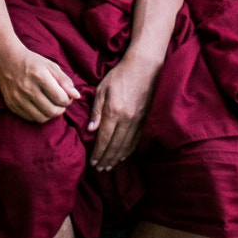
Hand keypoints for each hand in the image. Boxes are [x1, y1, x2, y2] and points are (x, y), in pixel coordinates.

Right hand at [0, 45, 80, 124]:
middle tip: (60, 103)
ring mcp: (18, 98)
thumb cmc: (32, 62)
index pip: (61, 98)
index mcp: (39, 76)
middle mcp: (27, 88)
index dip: (68, 100)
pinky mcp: (12, 104)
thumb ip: (65, 81)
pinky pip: (30, 118)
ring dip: (50, 114)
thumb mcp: (51, 66)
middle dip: (61, 109)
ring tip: (51, 105)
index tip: (66, 96)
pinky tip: (40, 106)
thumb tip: (77, 96)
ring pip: (42, 117)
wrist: (6, 60)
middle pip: (52, 110)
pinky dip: (38, 115)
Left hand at [88, 55, 161, 170]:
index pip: (104, 138)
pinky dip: (129, 151)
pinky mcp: (145, 120)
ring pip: (127, 146)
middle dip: (106, 159)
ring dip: (117, 158)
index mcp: (114, 112)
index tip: (93, 161)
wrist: (143, 68)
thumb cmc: (118, 77)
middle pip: (115, 146)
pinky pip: (137, 140)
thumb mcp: (101, 90)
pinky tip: (123, 156)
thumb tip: (91, 130)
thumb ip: (96, 111)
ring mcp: (138, 121)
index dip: (98, 152)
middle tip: (100, 169)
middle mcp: (127, 119)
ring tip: (109, 166)